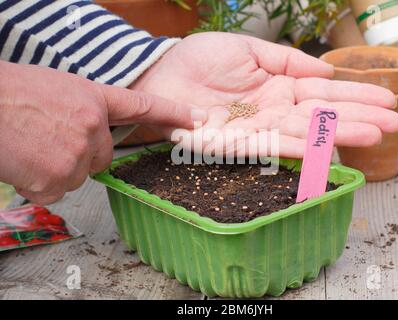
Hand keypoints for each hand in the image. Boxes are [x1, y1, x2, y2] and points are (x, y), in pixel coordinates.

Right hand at [0, 61, 205, 203]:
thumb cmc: (11, 94)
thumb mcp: (57, 89)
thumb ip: (84, 111)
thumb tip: (92, 133)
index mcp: (93, 99)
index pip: (143, 107)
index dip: (172, 112)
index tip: (196, 118)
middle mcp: (92, 128)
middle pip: (101, 157)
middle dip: (81, 155)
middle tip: (48, 140)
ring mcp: (76, 155)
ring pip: (76, 175)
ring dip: (55, 169)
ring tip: (30, 147)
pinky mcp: (56, 180)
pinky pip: (55, 191)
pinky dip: (39, 183)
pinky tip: (23, 162)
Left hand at [131, 32, 397, 157]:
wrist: (161, 74)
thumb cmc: (199, 59)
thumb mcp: (248, 50)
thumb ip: (286, 60)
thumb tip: (325, 68)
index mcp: (278, 88)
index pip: (323, 93)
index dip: (354, 96)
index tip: (386, 100)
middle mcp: (272, 112)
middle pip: (320, 116)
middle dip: (357, 118)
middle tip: (393, 124)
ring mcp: (256, 130)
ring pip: (304, 133)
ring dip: (338, 134)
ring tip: (374, 135)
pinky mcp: (235, 145)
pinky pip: (271, 146)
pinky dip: (299, 148)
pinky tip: (325, 149)